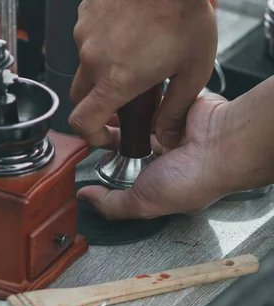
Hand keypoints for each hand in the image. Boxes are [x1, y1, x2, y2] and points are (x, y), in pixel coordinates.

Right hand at [69, 0, 216, 149]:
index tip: (105, 135)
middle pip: (79, 95)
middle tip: (125, 97)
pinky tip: (129, 28)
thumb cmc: (182, 12)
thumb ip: (177, 109)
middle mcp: (92, 58)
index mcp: (116, 79)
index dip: (91, 136)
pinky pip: (87, 37)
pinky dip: (103, 42)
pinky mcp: (83, 13)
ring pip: (85, 63)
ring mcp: (83, 34)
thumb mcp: (193, 70)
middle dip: (97, 104)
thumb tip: (167, 135)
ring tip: (136, 51)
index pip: (83, 122)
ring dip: (104, 67)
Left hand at [77, 94, 229, 218]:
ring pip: (139, 119)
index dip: (110, 161)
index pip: (129, 170)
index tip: (92, 151)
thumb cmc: (194, 179)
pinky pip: (153, 101)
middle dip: (114, 135)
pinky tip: (131, 100)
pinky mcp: (176, 107)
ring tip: (109, 111)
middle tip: (97, 129)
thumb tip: (86, 198)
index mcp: (162, 178)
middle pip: (132, 141)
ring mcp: (172, 130)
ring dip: (126, 116)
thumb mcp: (144, 202)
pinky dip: (144, 101)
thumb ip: (113, 204)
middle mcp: (167, 154)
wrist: (218, 144)